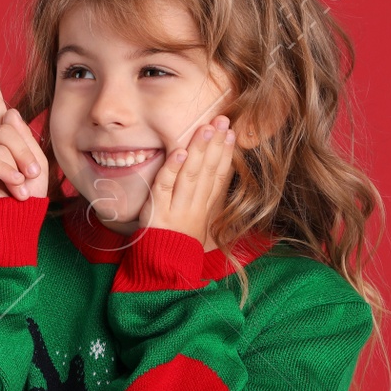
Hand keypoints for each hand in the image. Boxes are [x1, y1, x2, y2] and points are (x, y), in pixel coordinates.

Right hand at [0, 58, 49, 201]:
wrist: (17, 228)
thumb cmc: (28, 200)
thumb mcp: (36, 164)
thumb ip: (24, 138)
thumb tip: (8, 112)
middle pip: (6, 126)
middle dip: (25, 151)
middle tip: (31, 176)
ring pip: (1, 142)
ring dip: (19, 167)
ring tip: (20, 187)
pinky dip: (8, 174)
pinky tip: (12, 189)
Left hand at [140, 113, 236, 245]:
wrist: (164, 270)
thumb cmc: (179, 244)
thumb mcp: (199, 222)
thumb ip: (206, 199)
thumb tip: (218, 173)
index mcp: (205, 208)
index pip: (219, 176)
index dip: (226, 153)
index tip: (231, 132)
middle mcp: (195, 206)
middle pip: (208, 171)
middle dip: (216, 144)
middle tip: (223, 120)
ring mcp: (177, 209)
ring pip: (190, 175)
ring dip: (199, 150)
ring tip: (206, 128)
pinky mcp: (158, 212)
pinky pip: (166, 187)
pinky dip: (172, 169)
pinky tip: (179, 152)